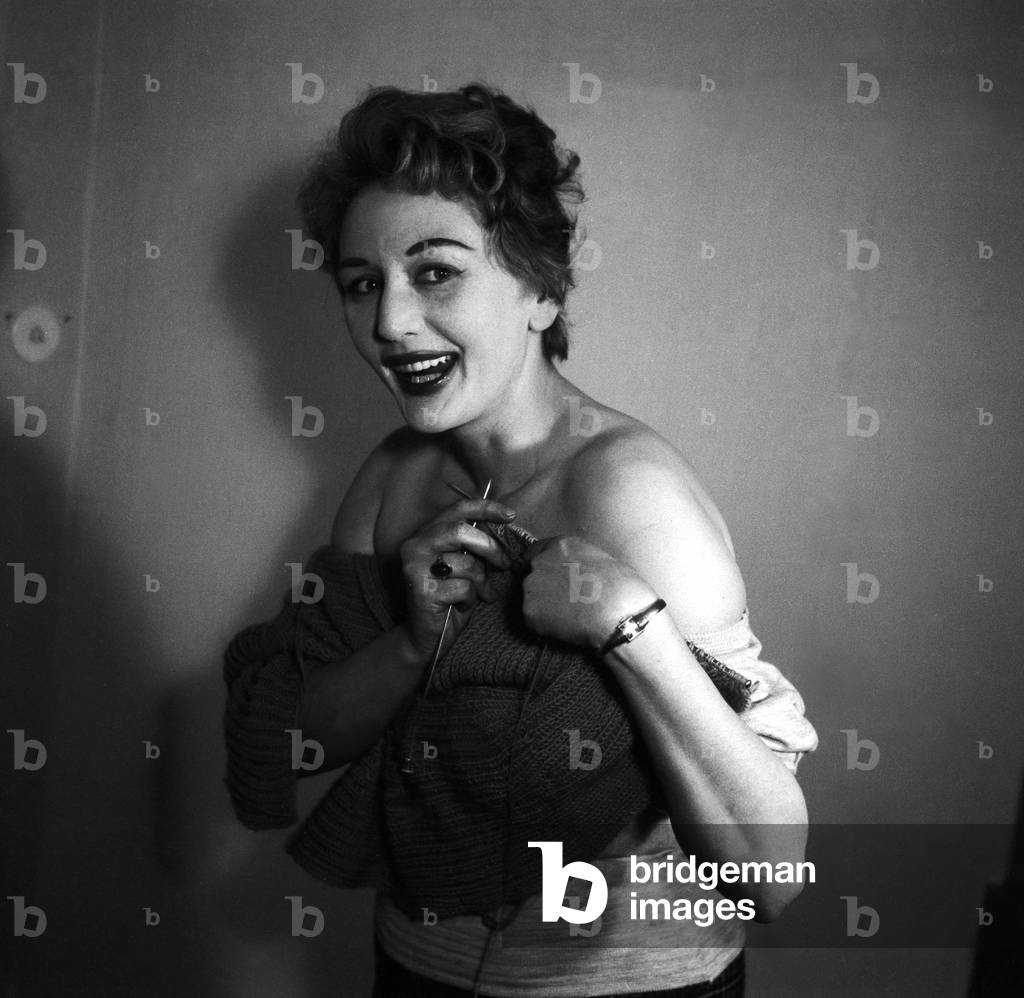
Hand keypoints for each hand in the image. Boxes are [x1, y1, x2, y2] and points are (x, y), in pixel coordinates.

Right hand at [399, 499, 515, 659]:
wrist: (424, 636)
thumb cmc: (449, 597)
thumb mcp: (463, 565)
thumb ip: (474, 546)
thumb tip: (504, 527)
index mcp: (425, 534)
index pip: (457, 509)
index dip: (485, 508)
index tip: (510, 515)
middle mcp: (415, 546)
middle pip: (460, 531)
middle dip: (489, 547)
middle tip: (504, 563)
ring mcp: (415, 568)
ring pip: (466, 564)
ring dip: (480, 582)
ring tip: (478, 594)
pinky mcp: (423, 591)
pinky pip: (464, 588)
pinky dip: (471, 599)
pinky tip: (462, 606)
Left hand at [520, 535, 657, 650]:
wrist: (618, 613)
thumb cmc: (621, 588)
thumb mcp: (602, 560)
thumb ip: (579, 562)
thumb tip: (578, 573)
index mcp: (559, 545)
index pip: (535, 551)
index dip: (544, 567)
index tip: (550, 579)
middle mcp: (540, 561)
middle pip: (532, 576)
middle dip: (544, 588)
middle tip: (565, 602)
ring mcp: (531, 586)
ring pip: (531, 599)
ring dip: (544, 608)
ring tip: (569, 617)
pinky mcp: (529, 611)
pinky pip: (533, 621)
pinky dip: (545, 626)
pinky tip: (566, 628)